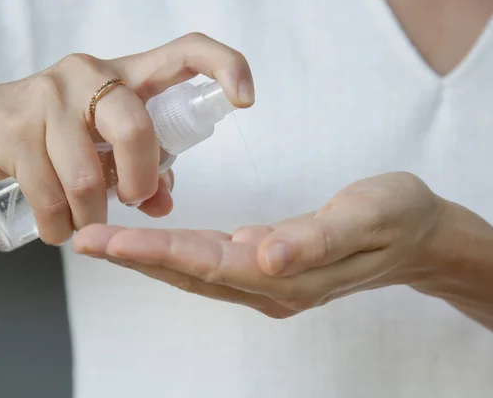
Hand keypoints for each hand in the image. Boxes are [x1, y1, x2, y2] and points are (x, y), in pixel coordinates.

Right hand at [0, 33, 253, 244]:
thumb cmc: (57, 134)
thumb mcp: (106, 143)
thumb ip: (143, 167)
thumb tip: (164, 202)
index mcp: (125, 73)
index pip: (185, 52)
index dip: (224, 67)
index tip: (245, 99)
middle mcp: (88, 75)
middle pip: (137, 129)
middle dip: (141, 181)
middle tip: (134, 199)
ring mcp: (48, 97)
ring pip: (89, 178)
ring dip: (93, 216)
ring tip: (86, 221)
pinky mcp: (15, 129)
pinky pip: (51, 197)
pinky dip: (61, 226)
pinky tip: (59, 226)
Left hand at [73, 172, 445, 317]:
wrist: (418, 234)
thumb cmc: (394, 217)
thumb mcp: (366, 217)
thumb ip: (314, 239)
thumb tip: (265, 257)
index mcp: (289, 273)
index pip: (207, 263)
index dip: (155, 251)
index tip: (108, 241)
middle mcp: (270, 285)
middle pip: (190, 272)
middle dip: (134, 256)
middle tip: (84, 241)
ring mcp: (268, 281)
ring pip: (195, 271)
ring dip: (146, 257)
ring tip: (103, 242)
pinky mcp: (269, 268)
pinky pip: (210, 265)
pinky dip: (174, 254)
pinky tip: (151, 245)